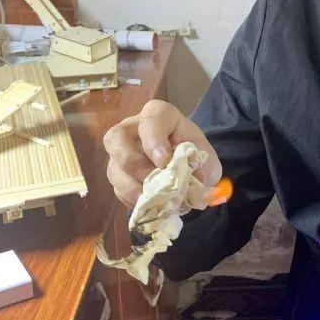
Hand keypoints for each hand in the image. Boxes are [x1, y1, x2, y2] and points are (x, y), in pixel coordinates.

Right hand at [103, 100, 221, 208]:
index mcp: (159, 116)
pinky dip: (134, 200)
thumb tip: (197, 180)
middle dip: (132, 162)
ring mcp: (121, 153)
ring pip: (113, 168)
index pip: (150, 120)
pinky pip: (117, 188)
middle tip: (152, 179)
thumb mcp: (206, 156)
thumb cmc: (194, 153)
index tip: (165, 161)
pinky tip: (151, 204)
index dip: (154, 140)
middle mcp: (133, 129)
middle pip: (115, 138)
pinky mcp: (118, 175)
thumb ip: (205, 166)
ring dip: (132, 188)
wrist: (188, 168)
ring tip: (155, 200)